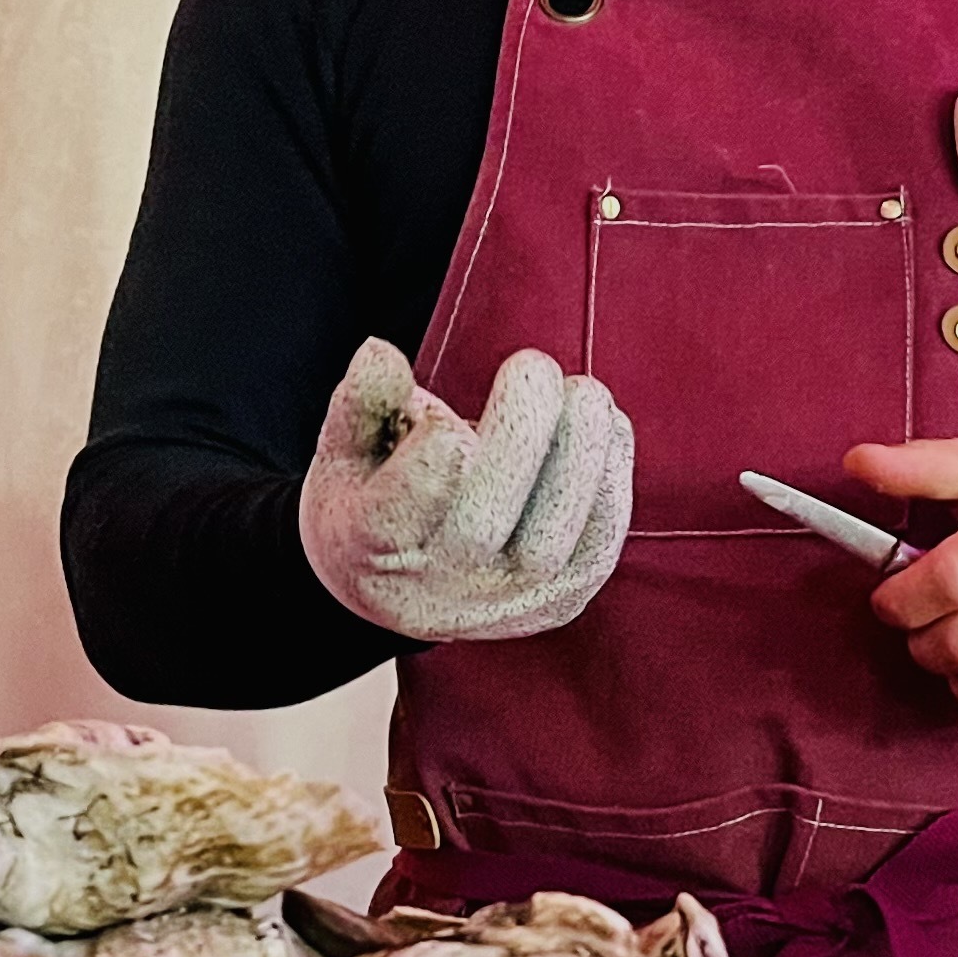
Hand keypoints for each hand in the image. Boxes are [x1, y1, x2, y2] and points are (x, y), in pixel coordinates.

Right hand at [299, 339, 630, 642]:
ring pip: (551, 537)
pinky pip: (599, 544)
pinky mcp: (560, 602)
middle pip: (483, 519)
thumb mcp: (344, 450)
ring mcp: (504, 602)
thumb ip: (361, 402)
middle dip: (519, 430)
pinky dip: (613, 478)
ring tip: (582, 392)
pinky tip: (605, 426)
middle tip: (531, 364)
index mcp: (372, 544)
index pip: (407, 502)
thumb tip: (383, 354)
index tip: (439, 412)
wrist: (402, 592)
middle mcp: (439, 585)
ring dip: (582, 452)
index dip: (434, 444)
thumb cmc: (372, 500)